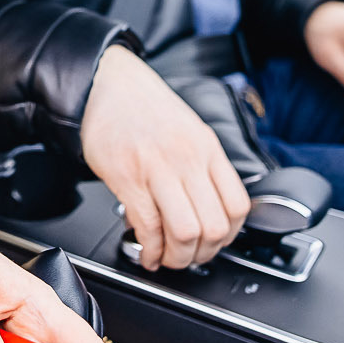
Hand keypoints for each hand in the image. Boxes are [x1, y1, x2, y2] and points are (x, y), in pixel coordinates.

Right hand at [79, 45, 250, 270]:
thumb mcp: (189, 130)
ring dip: (177, 257)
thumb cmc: (144, 108)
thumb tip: (209, 209)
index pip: (238, 207)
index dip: (229, 237)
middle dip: (202, 255)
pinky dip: (150, 249)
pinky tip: (146, 251)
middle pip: (214, 227)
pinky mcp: (128, 178)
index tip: (214, 244)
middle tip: (189, 258)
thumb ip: (202, 166)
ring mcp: (159, 169)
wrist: (106, 83)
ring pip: (185, 232)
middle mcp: (188, 159)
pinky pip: (149, 226)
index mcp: (208, 148)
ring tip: (167, 258)